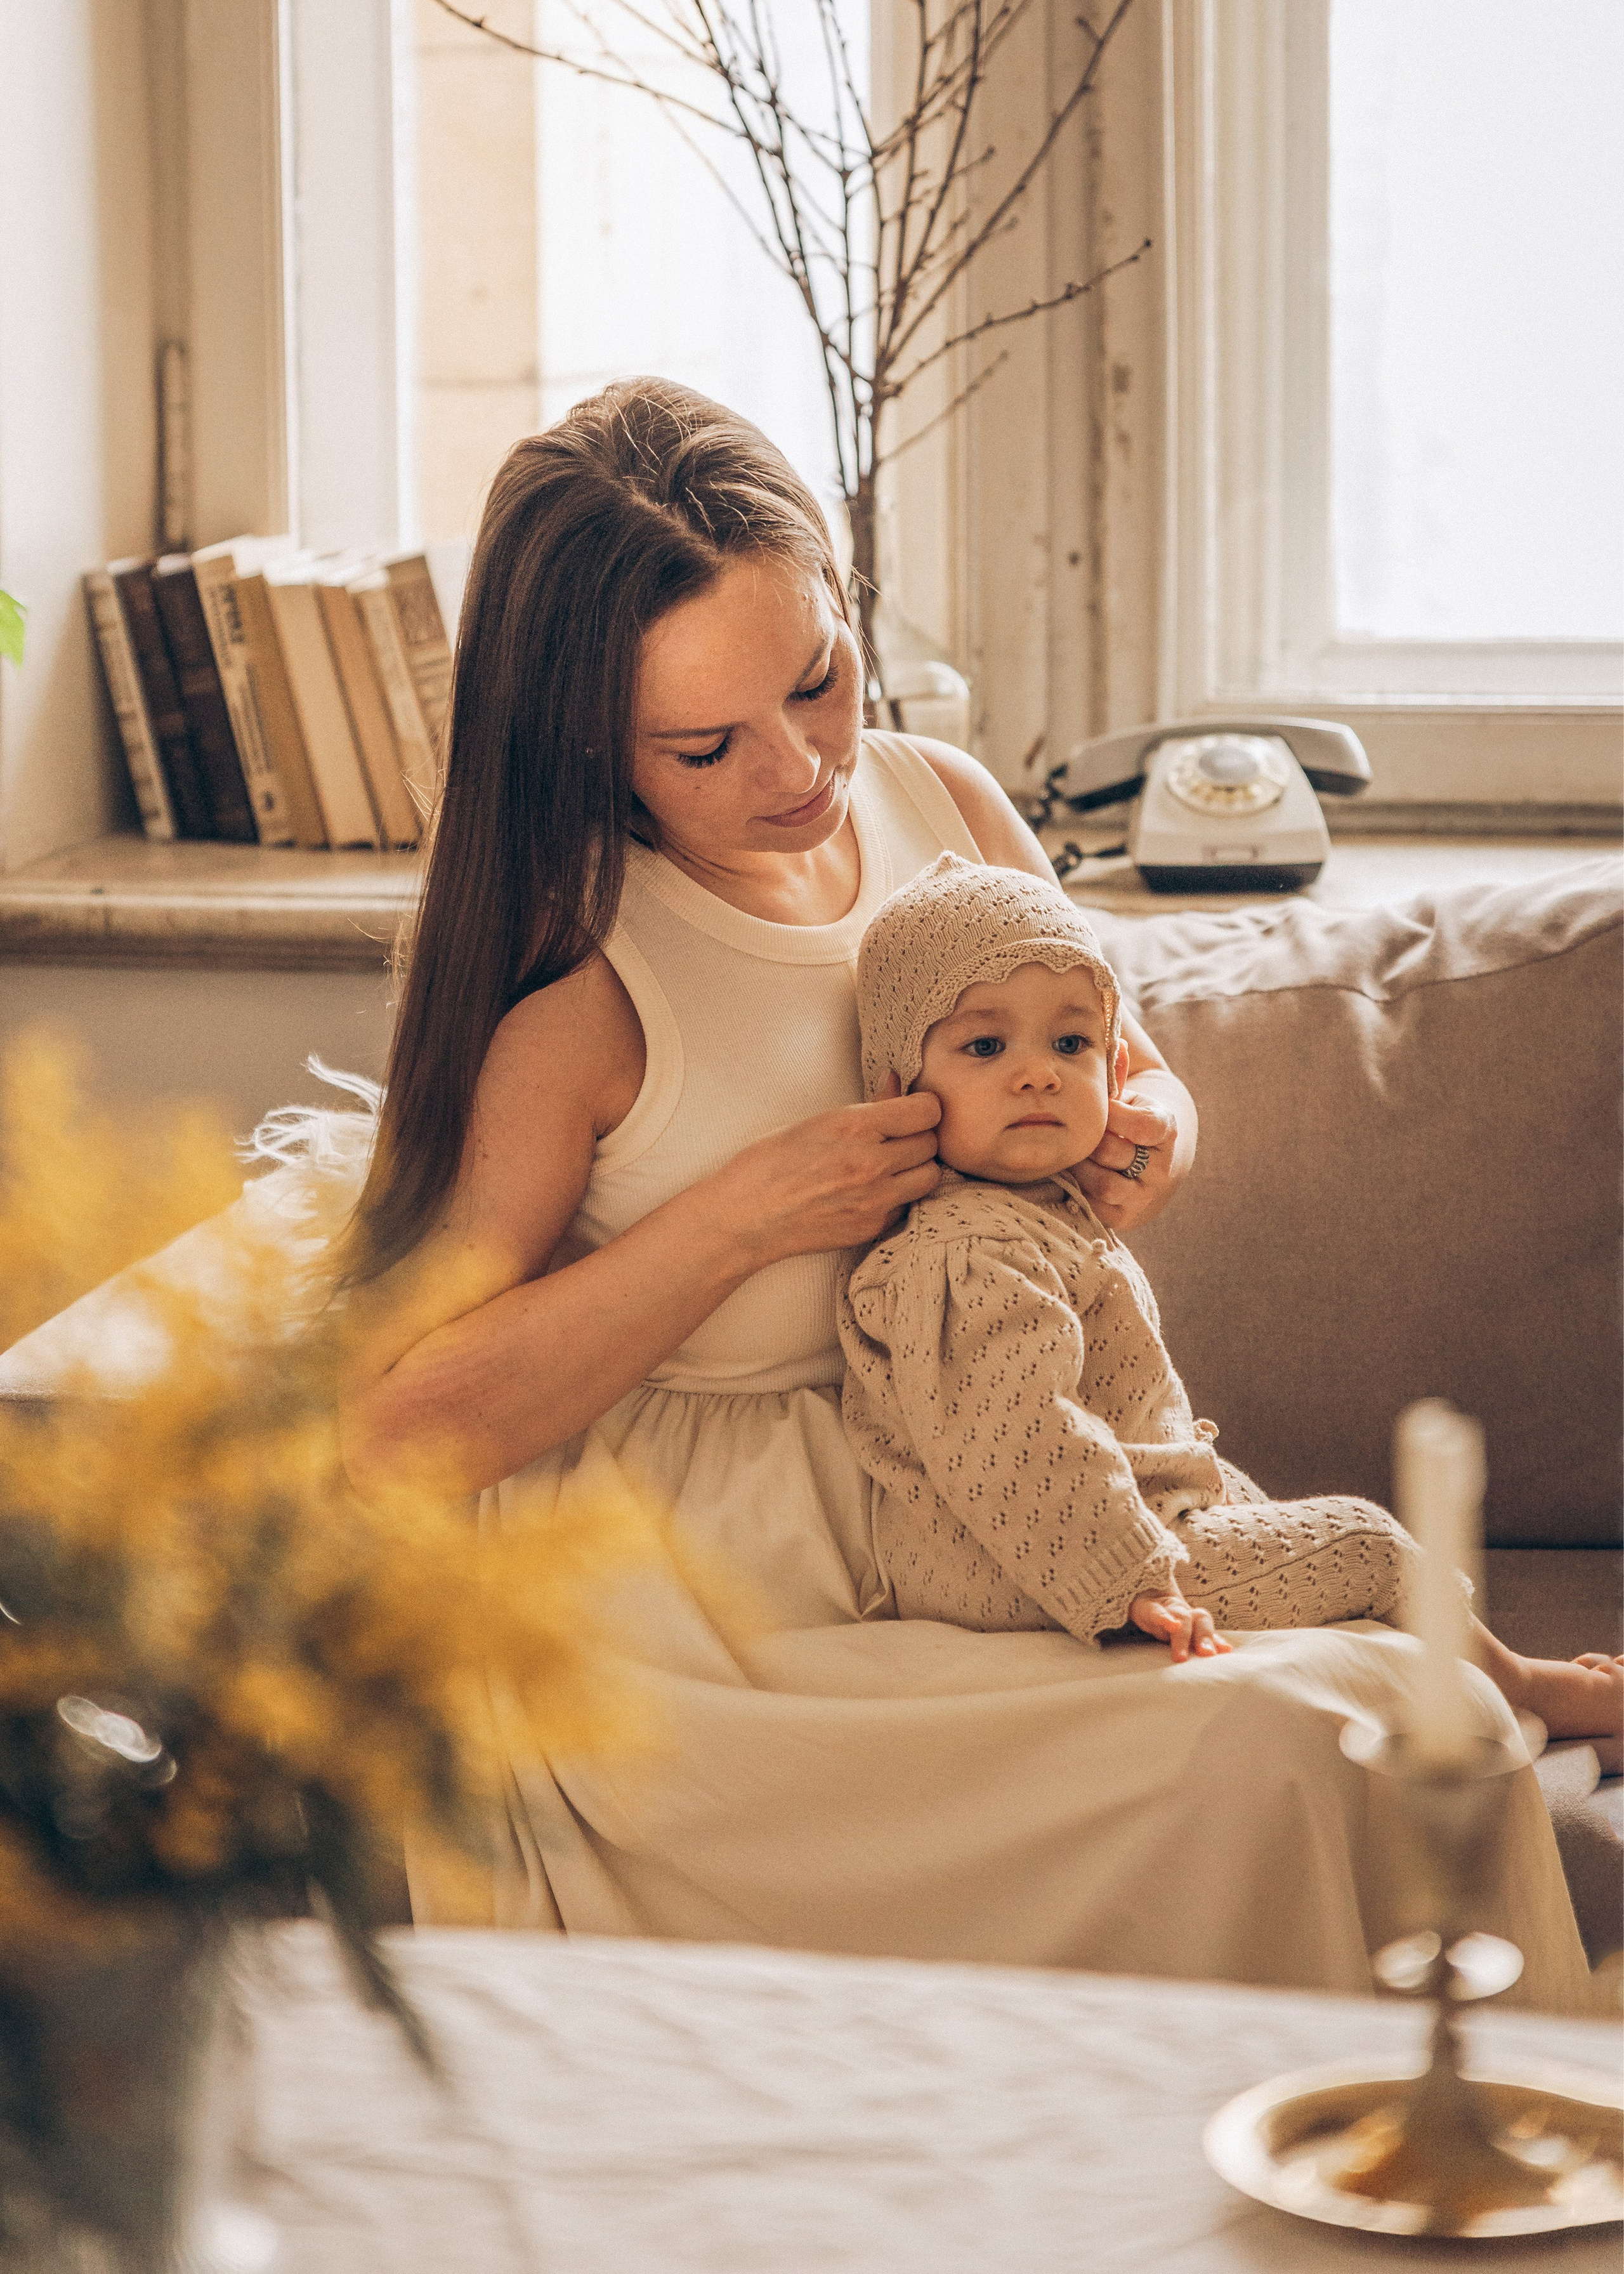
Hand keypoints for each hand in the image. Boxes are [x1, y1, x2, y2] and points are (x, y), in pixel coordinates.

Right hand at [706, 1078, 940, 1270]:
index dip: (923, 1107)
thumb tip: (895, 1086)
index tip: (914, 1109)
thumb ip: (865, 1107)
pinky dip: (897, 1196)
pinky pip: (906, 1204)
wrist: (744, 1218)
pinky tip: (872, 1190)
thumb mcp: (815, 1122)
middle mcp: (870, 1163)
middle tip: (898, 1137)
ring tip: (892, 1164)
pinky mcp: (871, 1226)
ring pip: (928, 1176)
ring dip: (916, 1168)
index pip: (926, 1111)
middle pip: (931, 1143)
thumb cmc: (767, 1165)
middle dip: (919, 1137)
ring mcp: (874, 1199)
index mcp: (854, 1127)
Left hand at [1074, 1075, 1190, 1232]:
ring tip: (1076, 1154)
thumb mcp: (1128, 1096)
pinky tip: (1077, 1174)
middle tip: (1076, 1131)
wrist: (1147, 1159)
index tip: (1101, 1109)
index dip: (1115, 1115)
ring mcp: (1147, 1196)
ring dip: (1082, 1167)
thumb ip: (1118, 1072)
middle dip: (1090, 1140)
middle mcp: (1164, 1168)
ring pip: (1104, 1183)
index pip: (1145, 1126)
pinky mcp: (1126, 1218)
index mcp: (1168, 1132)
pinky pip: (1095, 1206)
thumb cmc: (1128, 1118)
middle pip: (1113, 1153)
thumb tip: (1117, 1040)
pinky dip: (1080, 1190)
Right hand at [1129, 1589, 1230, 1663]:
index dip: (1216, 1638)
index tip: (1226, 1650)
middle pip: (1199, 1620)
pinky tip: (1171, 1625)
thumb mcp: (1184, 1635)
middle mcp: (1184, 1613)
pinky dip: (1165, 1619)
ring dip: (1183, 1637)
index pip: (1208, 1627)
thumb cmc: (1169, 1623)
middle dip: (1204, 1637)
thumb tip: (1226, 1653)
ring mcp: (1167, 1610)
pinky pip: (1157, 1612)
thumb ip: (1202, 1643)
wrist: (1144, 1597)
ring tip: (1181, 1657)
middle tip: (1206, 1654)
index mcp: (1194, 1620)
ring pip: (1181, 1617)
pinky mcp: (1148, 1608)